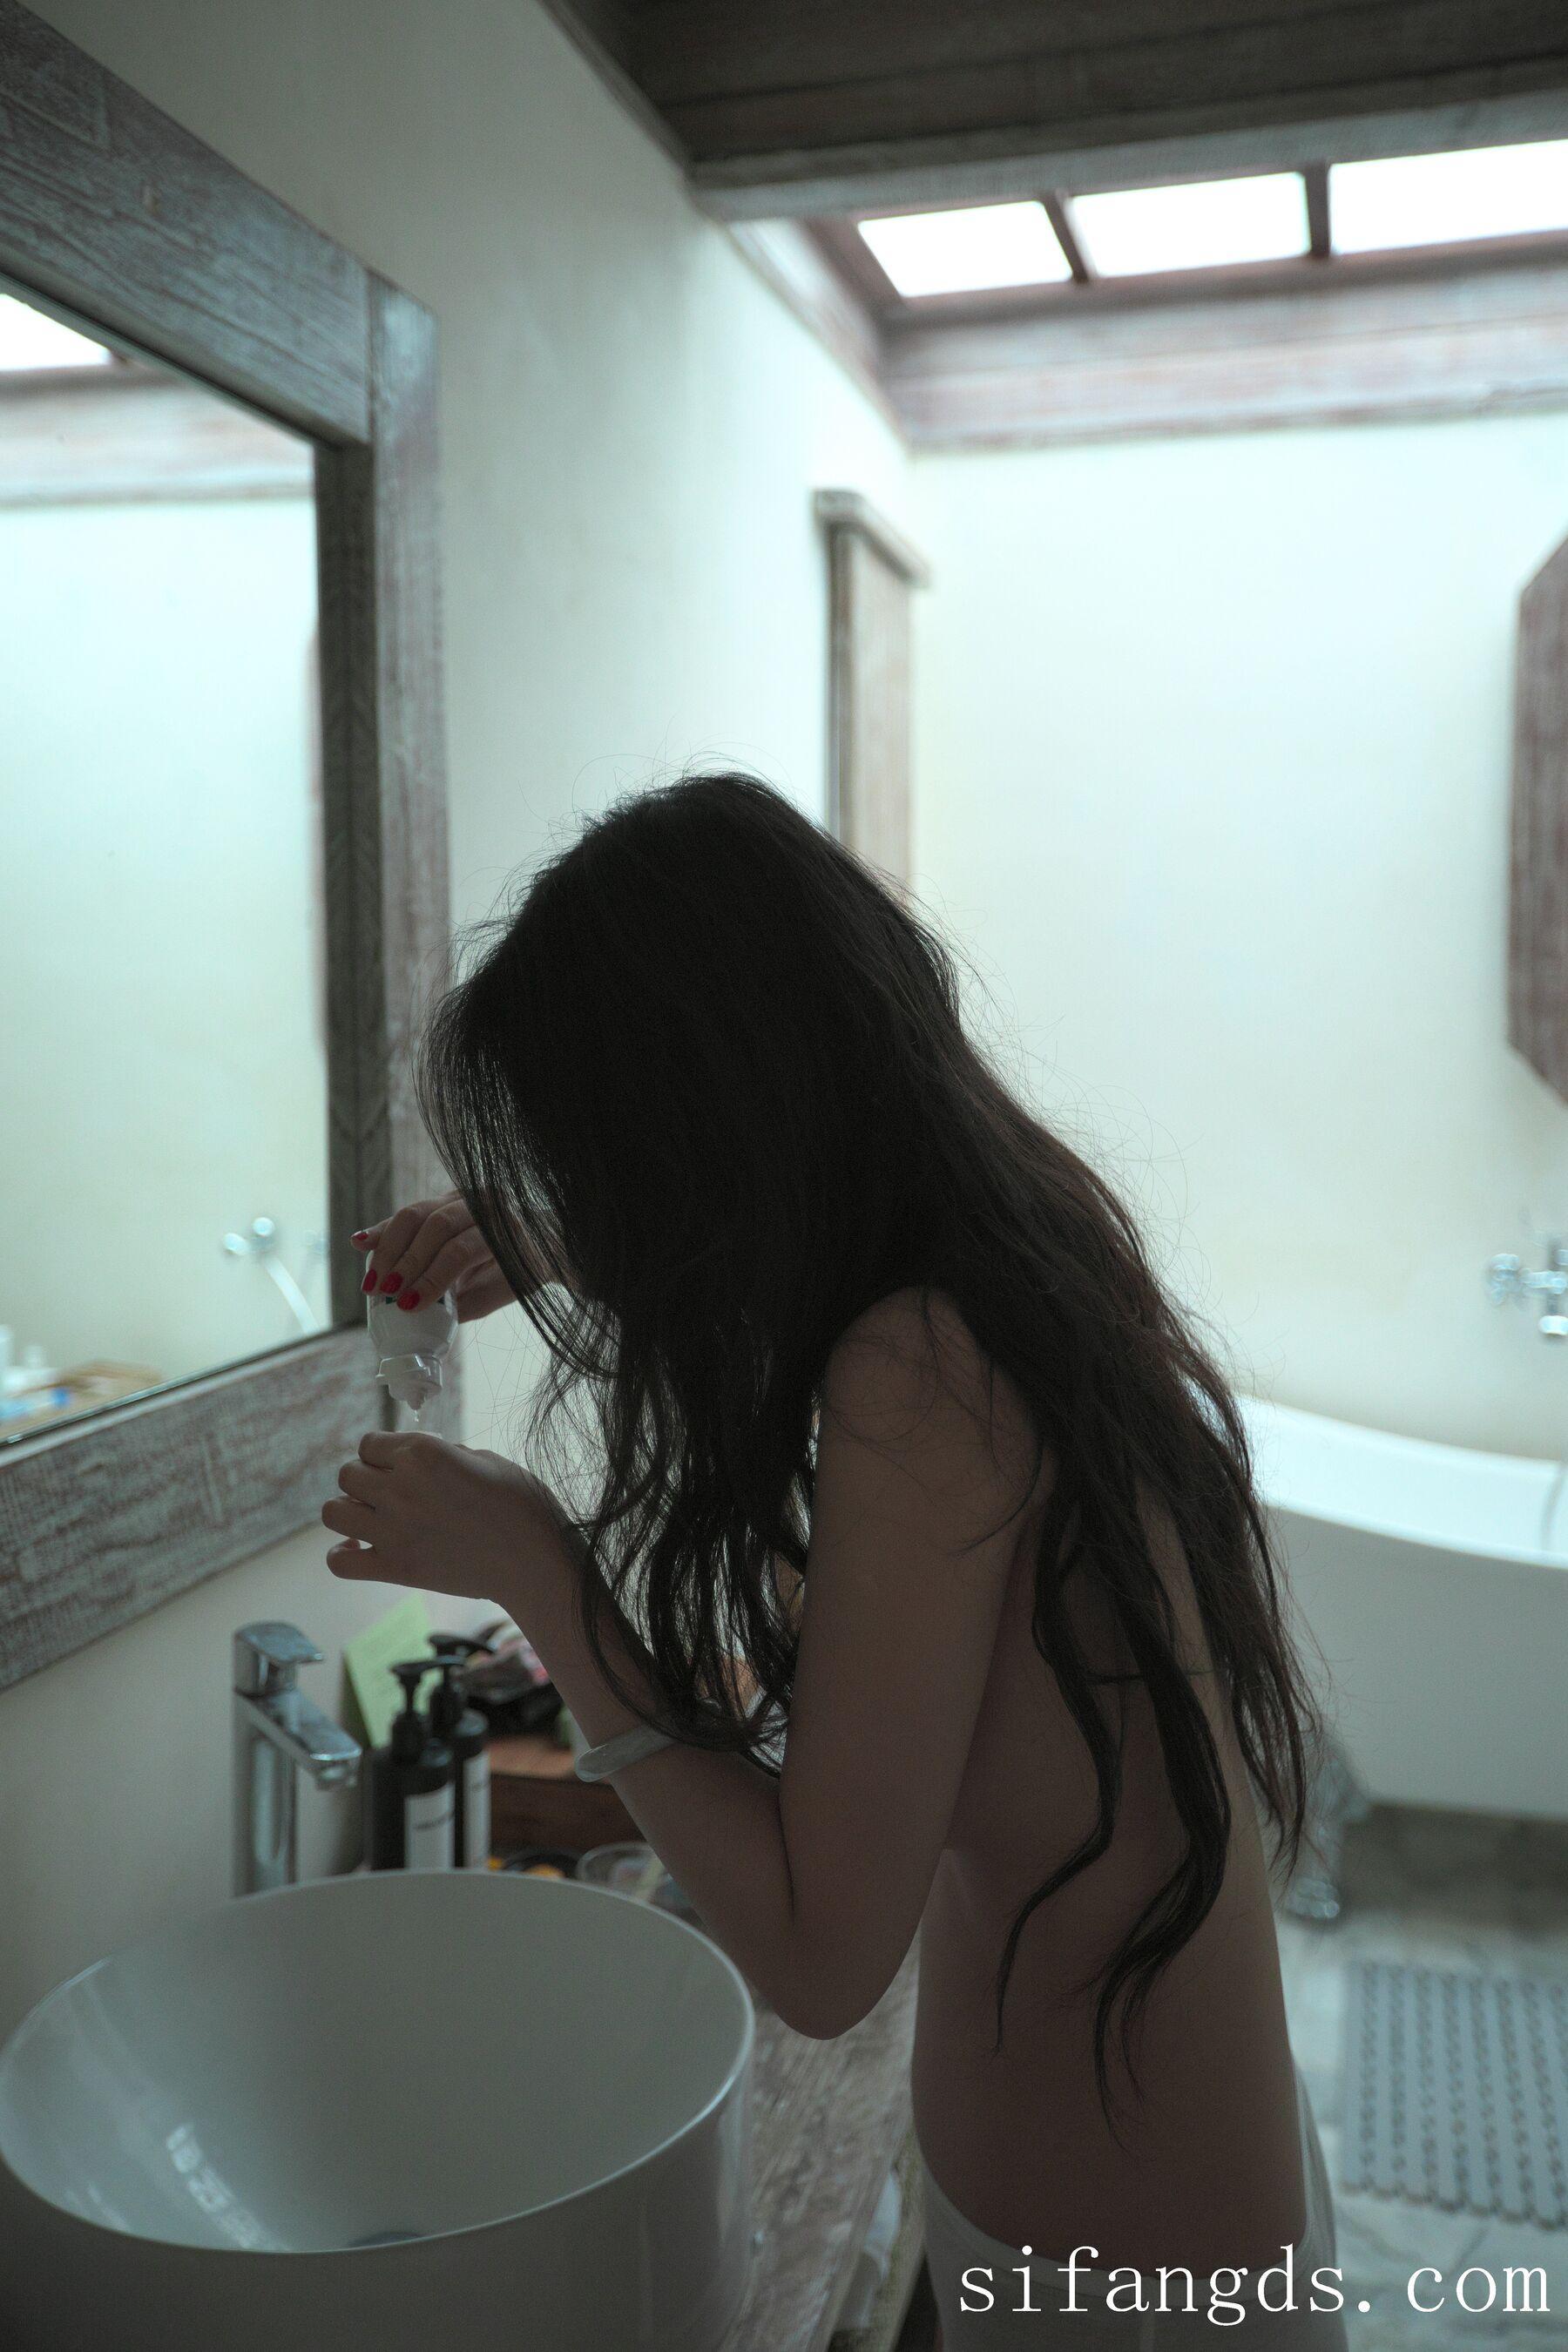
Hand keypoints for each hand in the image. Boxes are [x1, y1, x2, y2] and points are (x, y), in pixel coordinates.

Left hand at [322, 1430, 578, 1605]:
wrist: (533, 1561)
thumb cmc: (520, 1505)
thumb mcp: (486, 1459)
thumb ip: (443, 1455)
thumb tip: (417, 1459)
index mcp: (424, 1453)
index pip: (369, 1443)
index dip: (382, 1454)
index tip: (399, 1467)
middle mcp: (401, 1487)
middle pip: (347, 1474)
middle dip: (364, 1480)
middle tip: (389, 1494)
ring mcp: (394, 1530)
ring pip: (332, 1512)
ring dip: (348, 1511)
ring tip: (369, 1518)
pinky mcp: (396, 1568)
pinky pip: (339, 1562)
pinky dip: (342, 1555)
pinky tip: (360, 1547)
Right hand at [352, 1190, 516, 1320]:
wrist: (538, 1238)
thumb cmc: (520, 1270)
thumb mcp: (504, 1292)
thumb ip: (467, 1303)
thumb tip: (422, 1320)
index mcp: (503, 1229)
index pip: (460, 1250)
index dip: (431, 1278)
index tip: (408, 1306)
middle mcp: (483, 1203)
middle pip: (434, 1227)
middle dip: (405, 1263)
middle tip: (383, 1294)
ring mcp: (461, 1196)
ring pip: (415, 1213)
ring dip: (388, 1249)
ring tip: (372, 1283)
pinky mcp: (442, 1198)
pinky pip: (408, 1213)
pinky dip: (383, 1230)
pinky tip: (360, 1243)